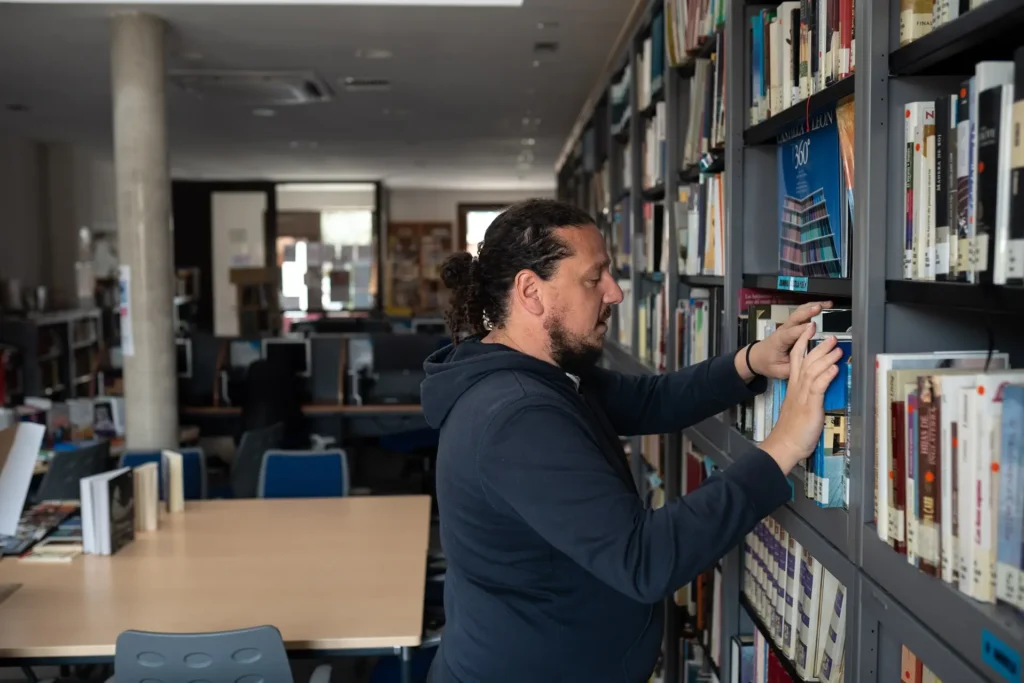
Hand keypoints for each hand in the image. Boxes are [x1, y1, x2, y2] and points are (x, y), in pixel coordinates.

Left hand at [747, 301, 832, 378]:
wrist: (756, 357)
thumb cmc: (768, 363)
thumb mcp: (779, 371)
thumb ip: (794, 367)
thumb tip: (810, 363)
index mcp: (779, 341)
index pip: (790, 334)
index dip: (801, 330)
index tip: (813, 326)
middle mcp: (783, 330)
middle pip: (795, 318)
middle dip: (808, 312)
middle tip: (821, 308)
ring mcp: (787, 326)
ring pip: (798, 313)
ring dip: (812, 307)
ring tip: (827, 304)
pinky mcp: (791, 326)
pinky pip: (801, 314)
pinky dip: (811, 308)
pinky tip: (822, 306)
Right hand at [760, 324, 842, 474]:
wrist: (785, 445)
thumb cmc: (792, 430)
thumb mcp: (799, 407)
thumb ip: (807, 395)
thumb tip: (817, 388)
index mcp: (794, 387)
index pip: (796, 359)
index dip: (802, 344)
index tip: (808, 331)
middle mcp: (797, 388)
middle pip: (806, 361)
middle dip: (818, 347)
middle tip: (831, 337)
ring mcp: (803, 396)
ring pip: (813, 370)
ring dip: (826, 358)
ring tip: (837, 349)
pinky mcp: (810, 406)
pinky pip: (818, 387)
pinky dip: (827, 376)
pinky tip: (835, 369)